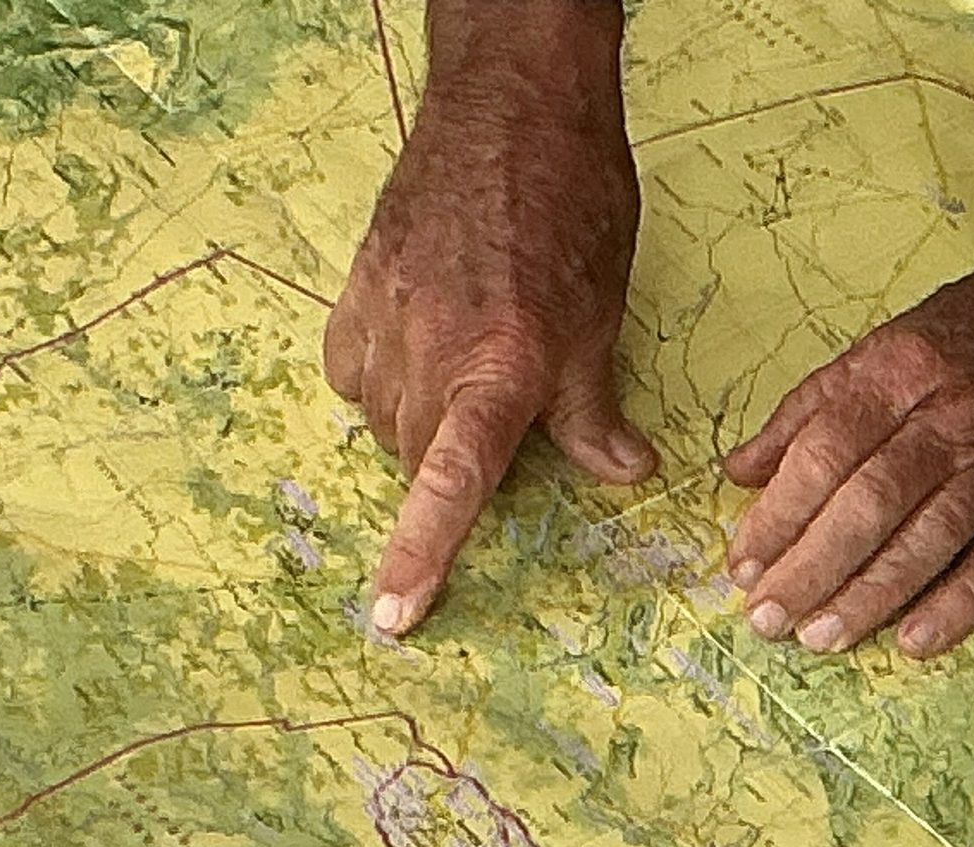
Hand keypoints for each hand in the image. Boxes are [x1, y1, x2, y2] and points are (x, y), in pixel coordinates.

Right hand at [323, 23, 652, 635]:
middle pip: (419, 457)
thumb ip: (592, 410)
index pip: (452, 484)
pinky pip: (350, 367)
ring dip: (422, 423)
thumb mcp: (600, 318)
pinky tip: (418, 351)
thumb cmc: (571, 205)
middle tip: (504, 425)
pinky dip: (381, 379)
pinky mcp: (355, 283)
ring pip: (384, 418)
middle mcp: (430, 349)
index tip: (393, 616)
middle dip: (455, 465)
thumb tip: (623, 473)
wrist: (513, 103)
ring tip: (471, 374)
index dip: (422, 555)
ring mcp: (382, 314)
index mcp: (498, 369)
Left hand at [722, 236, 973, 658]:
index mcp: (901, 369)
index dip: (778, 514)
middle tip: (767, 617)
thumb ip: (813, 406)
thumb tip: (739, 470)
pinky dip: (958, 603)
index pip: (824, 451)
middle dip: (810, 566)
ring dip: (869, 594)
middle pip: (868, 502)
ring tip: (821, 637)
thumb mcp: (893, 340)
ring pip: (928, 537)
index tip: (741, 564)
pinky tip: (914, 641)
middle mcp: (953, 414)